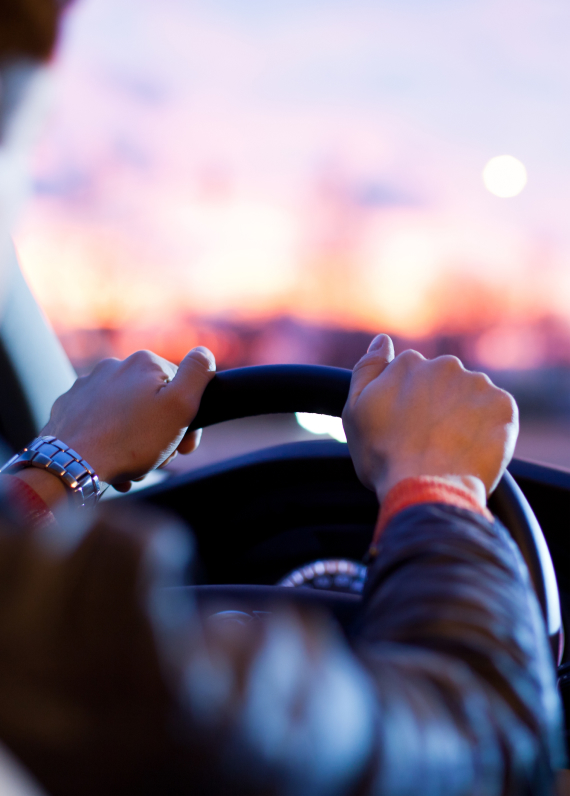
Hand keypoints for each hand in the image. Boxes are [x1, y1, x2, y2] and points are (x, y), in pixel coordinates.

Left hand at [40, 347, 215, 486]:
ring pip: (126, 414)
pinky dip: (108, 441)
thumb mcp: (179, 406)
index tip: (182, 445)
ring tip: (131, 465)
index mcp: (144, 362)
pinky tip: (110, 460)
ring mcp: (87, 386)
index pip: (180, 387)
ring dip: (133, 440)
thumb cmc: (130, 441)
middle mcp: (113, 366)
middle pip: (151, 402)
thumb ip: (197, 373)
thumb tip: (204, 352)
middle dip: (158, 432)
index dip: (186, 418)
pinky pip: (99, 423)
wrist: (73, 465)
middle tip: (156, 458)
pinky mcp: (69, 407)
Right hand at [342, 334, 517, 503]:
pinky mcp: (503, 406)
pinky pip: (497, 413)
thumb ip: (367, 369)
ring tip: (451, 448)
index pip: (411, 374)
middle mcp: (445, 365)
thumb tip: (381, 340)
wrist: (426, 489)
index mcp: (408, 363)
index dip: (408, 402)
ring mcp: (477, 384)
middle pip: (443, 382)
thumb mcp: (355, 411)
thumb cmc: (383, 457)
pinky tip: (471, 450)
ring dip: (464, 415)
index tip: (406, 427)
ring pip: (471, 396)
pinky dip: (488, 429)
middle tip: (428, 440)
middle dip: (438, 404)